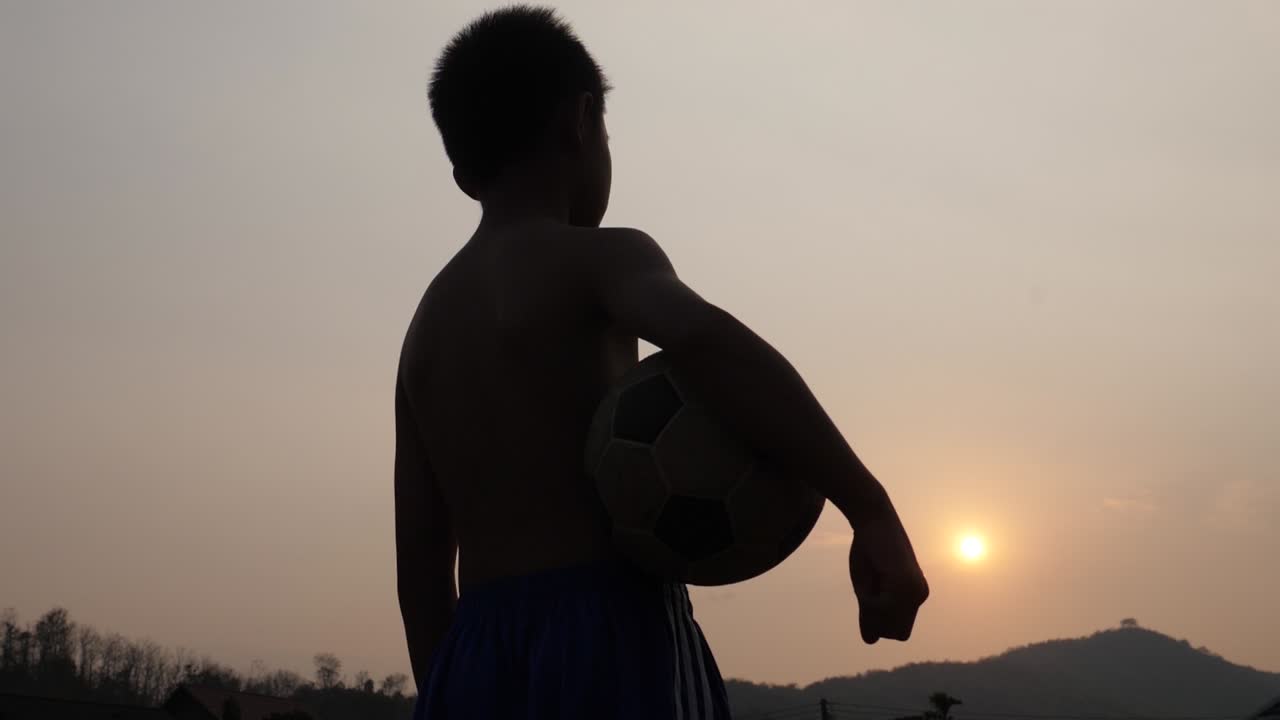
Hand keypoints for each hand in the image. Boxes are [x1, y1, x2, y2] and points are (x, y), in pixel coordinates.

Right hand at [848, 501, 928, 643]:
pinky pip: (883, 609)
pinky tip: (871, 576)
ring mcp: (915, 591)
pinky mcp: (905, 584)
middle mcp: (919, 595)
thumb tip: (870, 642)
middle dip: (878, 621)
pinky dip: (869, 599)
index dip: (880, 622)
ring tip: (870, 580)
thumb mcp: (866, 587)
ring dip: (872, 610)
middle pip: (898, 634)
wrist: (872, 519)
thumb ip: (870, 613)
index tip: (869, 594)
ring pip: (891, 626)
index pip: (899, 632)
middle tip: (868, 590)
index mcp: (914, 596)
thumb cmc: (867, 550)